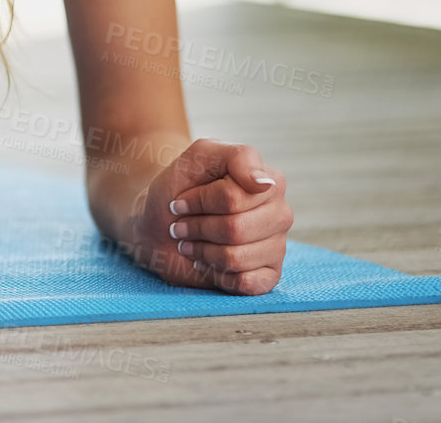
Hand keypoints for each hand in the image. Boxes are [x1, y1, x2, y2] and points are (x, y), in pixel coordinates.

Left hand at [124, 138, 291, 295]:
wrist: (161, 221)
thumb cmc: (180, 186)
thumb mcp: (200, 156)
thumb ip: (236, 157)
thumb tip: (263, 182)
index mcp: (269, 182)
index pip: (232, 198)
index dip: (198, 201)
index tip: (180, 201)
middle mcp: (280, 214)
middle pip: (235, 230)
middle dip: (197, 228)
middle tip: (182, 225)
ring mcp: (277, 246)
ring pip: (236, 258)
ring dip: (201, 251)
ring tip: (191, 242)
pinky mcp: (268, 276)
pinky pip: (244, 283)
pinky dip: (215, 274)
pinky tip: (207, 262)